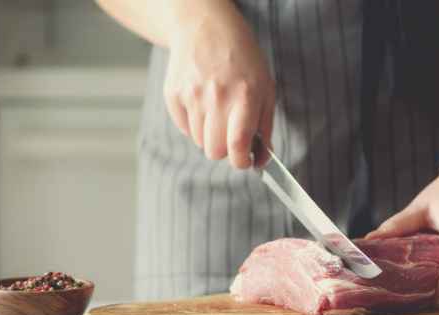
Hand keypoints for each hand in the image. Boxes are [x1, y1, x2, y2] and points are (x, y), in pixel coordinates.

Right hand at [164, 1, 274, 167]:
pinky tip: (203, 102)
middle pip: (214, 151)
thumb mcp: (265, 88)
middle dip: (226, 149)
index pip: (237, 146)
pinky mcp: (173, 94)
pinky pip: (184, 127)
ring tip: (218, 111)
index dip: (242, 162)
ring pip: (199, 142)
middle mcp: (216, 97)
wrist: (205, 28)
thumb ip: (265, 126)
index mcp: (244, 96)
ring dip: (210, 135)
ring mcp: (191, 95)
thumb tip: (262, 159)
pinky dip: (195, 123)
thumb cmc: (242, 59)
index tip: (246, 161)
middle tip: (232, 134)